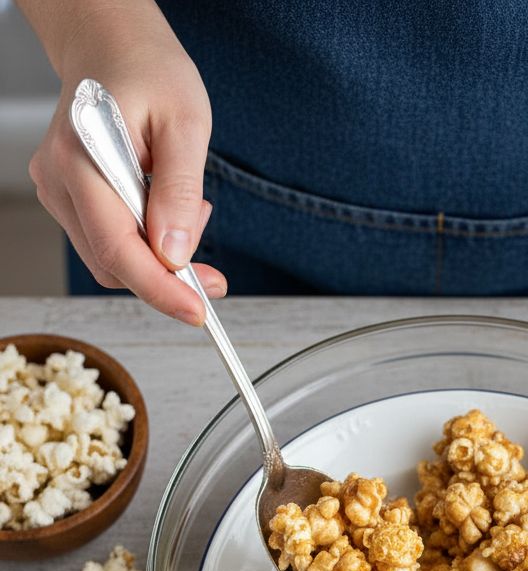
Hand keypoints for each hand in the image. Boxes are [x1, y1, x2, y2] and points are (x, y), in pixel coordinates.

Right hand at [25, 0, 225, 324]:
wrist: (111, 43)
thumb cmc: (149, 69)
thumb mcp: (186, 122)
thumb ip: (179, 189)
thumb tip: (176, 253)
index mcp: (83, 158)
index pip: (118, 249)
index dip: (160, 290)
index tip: (198, 312)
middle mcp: (59, 181)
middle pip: (113, 264)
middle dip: (168, 274)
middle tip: (211, 259)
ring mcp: (57, 192)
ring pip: (112, 259)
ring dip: (158, 254)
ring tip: (186, 206)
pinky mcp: (66, 199)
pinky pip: (109, 242)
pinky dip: (144, 240)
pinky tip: (162, 206)